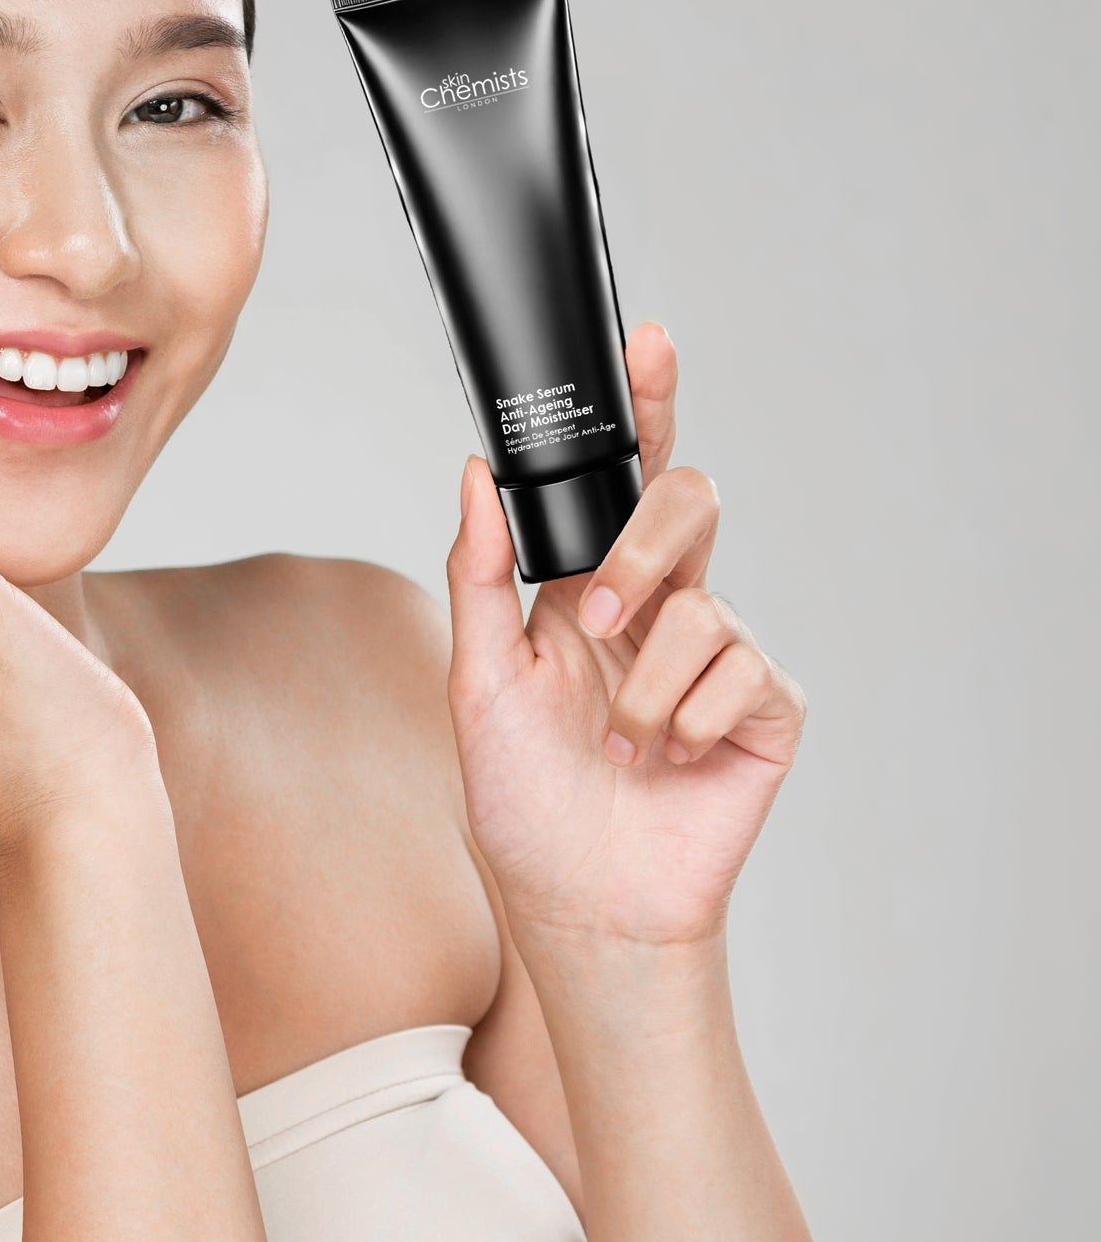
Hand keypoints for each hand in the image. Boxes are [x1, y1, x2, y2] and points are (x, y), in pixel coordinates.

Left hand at [444, 323, 805, 949]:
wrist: (580, 900)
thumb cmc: (524, 800)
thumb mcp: (478, 682)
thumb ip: (478, 574)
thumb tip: (475, 474)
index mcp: (590, 589)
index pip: (623, 479)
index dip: (646, 406)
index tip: (646, 340)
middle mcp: (662, 607)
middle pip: (686, 503)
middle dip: (643, 550)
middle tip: (599, 622)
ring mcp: (720, 656)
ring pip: (706, 602)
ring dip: (644, 687)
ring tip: (618, 746)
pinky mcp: (766, 708)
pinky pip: (743, 672)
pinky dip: (690, 722)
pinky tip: (671, 763)